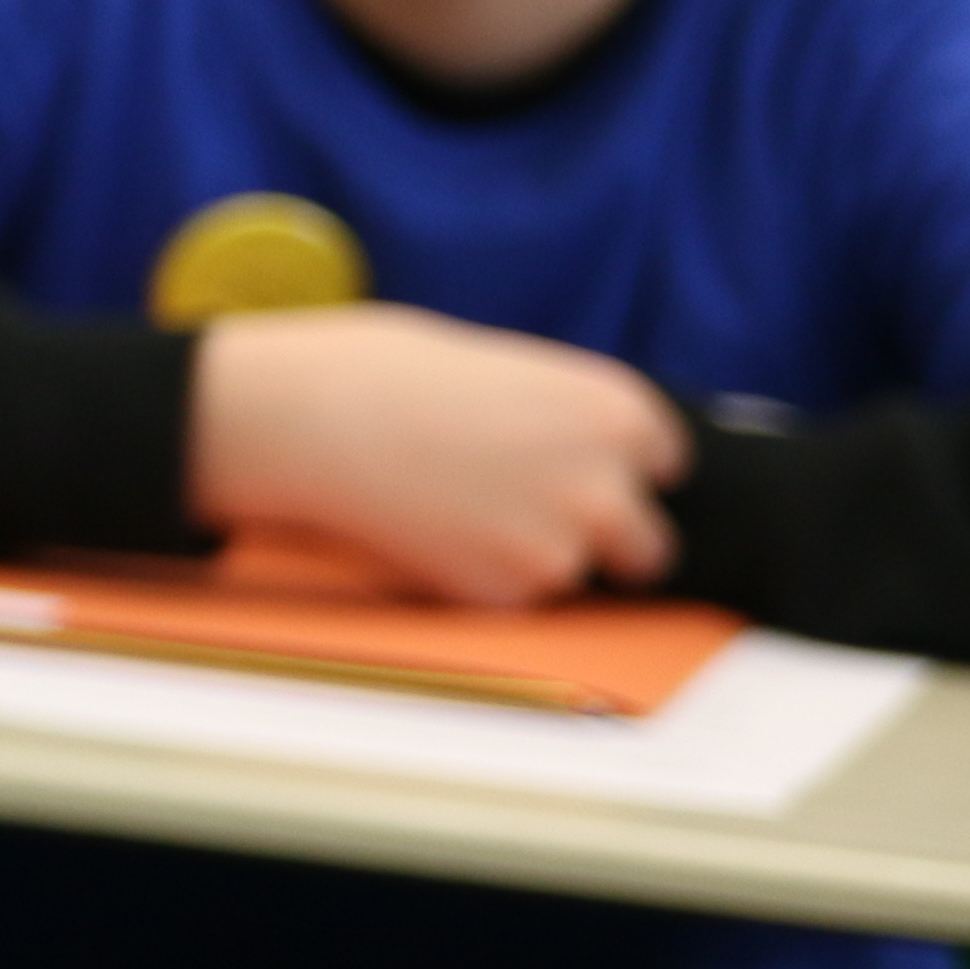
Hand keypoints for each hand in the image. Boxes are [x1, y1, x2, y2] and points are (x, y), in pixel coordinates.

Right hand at [189, 305, 689, 606]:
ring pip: (572, 576)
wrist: (304, 418)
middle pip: (647, 544)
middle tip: (525, 511)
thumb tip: (578, 449)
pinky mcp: (506, 595)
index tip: (571, 466)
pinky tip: (429, 534)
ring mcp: (561, 548)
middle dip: (599, 536)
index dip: (616, 467)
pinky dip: (480, 580)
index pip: (665, 463)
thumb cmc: (382, 372)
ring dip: (531, 559)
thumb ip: (561, 414)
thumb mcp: (502, 367)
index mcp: (618, 412)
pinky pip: (513, 601)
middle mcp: (610, 485)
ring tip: (456, 513)